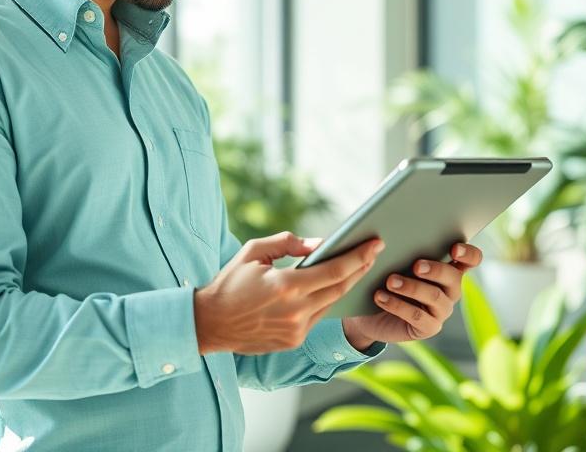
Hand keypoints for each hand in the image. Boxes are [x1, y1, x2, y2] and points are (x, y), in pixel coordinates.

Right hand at [193, 231, 383, 354]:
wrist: (210, 323)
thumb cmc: (230, 282)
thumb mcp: (254, 252)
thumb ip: (288, 243)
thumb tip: (319, 244)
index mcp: (286, 286)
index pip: (334, 270)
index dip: (358, 256)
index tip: (375, 244)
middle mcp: (295, 311)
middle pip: (340, 288)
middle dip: (360, 268)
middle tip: (374, 251)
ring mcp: (296, 330)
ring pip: (332, 304)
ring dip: (346, 285)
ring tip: (358, 267)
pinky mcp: (293, 341)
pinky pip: (317, 317)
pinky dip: (327, 300)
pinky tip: (333, 287)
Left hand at [342, 242, 482, 350]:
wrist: (369, 313)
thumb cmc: (384, 279)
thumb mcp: (390, 262)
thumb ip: (396, 250)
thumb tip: (385, 238)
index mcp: (447, 268)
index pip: (471, 259)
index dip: (468, 253)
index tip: (454, 249)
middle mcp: (449, 289)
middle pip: (454, 277)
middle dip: (436, 270)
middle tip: (416, 266)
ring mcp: (441, 310)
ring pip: (435, 296)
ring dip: (412, 287)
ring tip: (390, 281)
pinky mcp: (428, 327)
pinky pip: (418, 316)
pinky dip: (398, 305)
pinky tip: (381, 297)